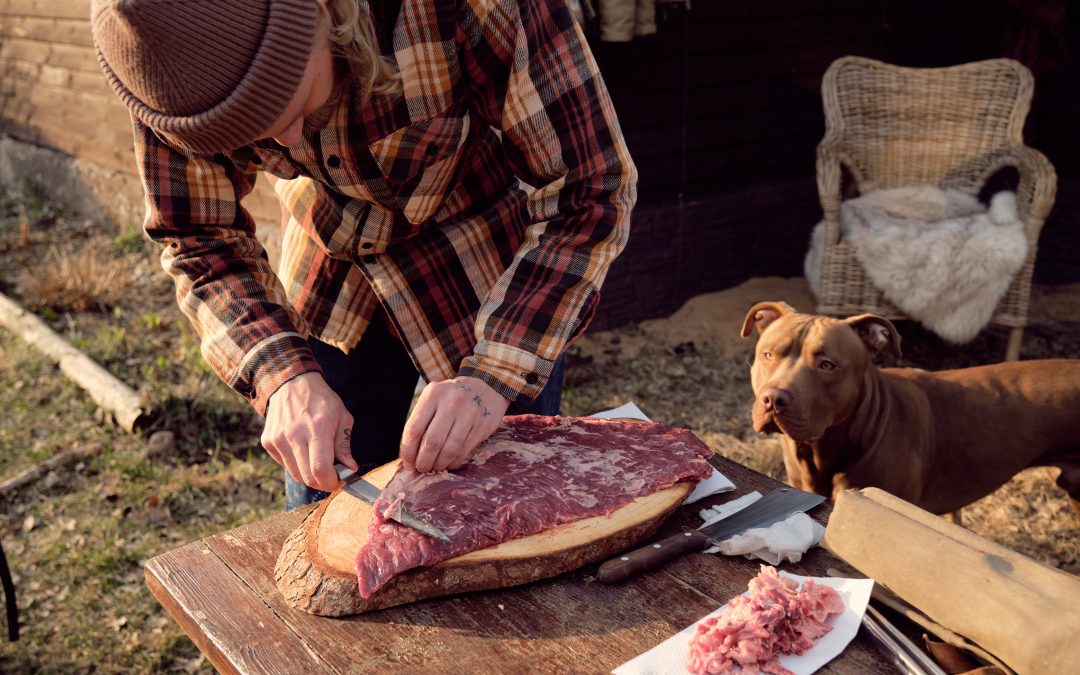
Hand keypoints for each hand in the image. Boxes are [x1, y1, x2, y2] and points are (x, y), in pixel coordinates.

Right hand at [262, 372, 356, 490]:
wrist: (290, 383)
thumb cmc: (321, 401)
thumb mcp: (342, 417)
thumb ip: (344, 445)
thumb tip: (350, 468)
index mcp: (317, 428)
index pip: (320, 469)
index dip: (331, 481)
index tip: (340, 480)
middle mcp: (294, 435)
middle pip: (307, 477)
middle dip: (322, 482)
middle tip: (332, 475)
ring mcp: (278, 439)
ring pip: (295, 474)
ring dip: (310, 475)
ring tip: (318, 462)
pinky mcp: (268, 442)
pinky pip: (285, 465)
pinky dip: (297, 465)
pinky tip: (303, 450)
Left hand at [400, 376, 509, 472]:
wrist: (485, 387)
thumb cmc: (451, 398)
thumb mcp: (434, 400)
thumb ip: (421, 422)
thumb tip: (409, 456)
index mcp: (433, 394)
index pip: (414, 429)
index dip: (408, 451)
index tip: (408, 463)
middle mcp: (451, 402)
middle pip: (431, 442)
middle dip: (423, 462)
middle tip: (421, 468)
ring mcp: (469, 413)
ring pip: (449, 450)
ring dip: (439, 464)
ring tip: (434, 467)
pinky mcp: (482, 426)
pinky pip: (464, 451)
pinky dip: (453, 462)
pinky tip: (449, 463)